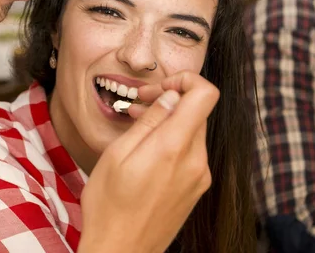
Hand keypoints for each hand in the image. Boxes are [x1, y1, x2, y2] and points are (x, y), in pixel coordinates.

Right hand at [78, 71, 217, 252]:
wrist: (122, 251)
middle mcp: (196, 161)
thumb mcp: (118, 154)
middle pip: (196, 111)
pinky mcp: (196, 189)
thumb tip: (171, 97)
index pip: (205, 94)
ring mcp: (199, 177)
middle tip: (137, 104)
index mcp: (174, 148)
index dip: (184, 80)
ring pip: (192, 131)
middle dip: (169, 100)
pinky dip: (172, 141)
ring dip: (168, 121)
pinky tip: (147, 149)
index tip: (159, 88)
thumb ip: (148, 122)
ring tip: (136, 125)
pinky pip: (190, 152)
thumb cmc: (110, 206)